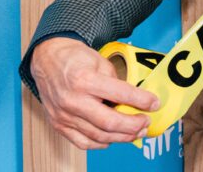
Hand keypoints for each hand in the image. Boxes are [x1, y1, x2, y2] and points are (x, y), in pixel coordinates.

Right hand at [31, 36, 158, 149]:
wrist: (47, 60)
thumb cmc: (75, 59)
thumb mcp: (101, 62)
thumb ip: (116, 82)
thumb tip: (135, 100)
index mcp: (85, 80)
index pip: (120, 94)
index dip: (142, 100)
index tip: (155, 104)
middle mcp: (73, 100)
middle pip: (109, 122)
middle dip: (133, 125)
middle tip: (146, 123)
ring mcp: (64, 116)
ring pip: (98, 135)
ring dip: (121, 137)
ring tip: (136, 133)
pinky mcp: (58, 125)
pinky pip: (82, 142)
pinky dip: (100, 143)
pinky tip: (113, 138)